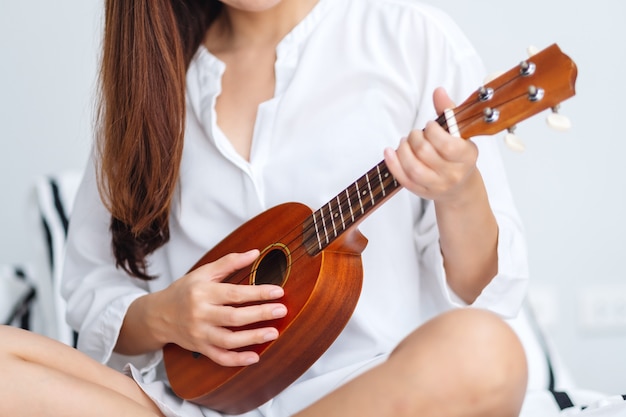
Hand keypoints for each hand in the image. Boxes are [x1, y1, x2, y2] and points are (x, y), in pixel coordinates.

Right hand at [154, 250, 286, 366]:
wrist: (158, 315)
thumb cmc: (184, 291)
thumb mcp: (203, 272)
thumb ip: (229, 262)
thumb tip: (255, 252)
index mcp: (203, 293)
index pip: (234, 293)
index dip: (258, 293)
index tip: (278, 291)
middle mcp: (201, 314)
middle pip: (234, 317)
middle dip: (260, 314)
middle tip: (281, 310)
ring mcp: (200, 334)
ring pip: (229, 340)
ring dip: (253, 338)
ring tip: (274, 333)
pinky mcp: (200, 348)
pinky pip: (220, 358)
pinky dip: (238, 360)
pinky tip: (255, 357)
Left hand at [384, 87, 478, 202]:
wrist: (460, 187)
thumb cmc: (458, 155)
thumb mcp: (459, 133)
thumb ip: (448, 111)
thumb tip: (438, 91)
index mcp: (466, 157)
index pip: (446, 144)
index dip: (432, 131)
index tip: (429, 125)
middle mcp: (453, 174)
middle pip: (425, 153)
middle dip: (415, 138)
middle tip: (415, 134)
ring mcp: (437, 185)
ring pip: (413, 168)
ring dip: (403, 150)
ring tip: (404, 142)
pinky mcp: (422, 192)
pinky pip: (404, 179)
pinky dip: (393, 164)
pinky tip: (389, 152)